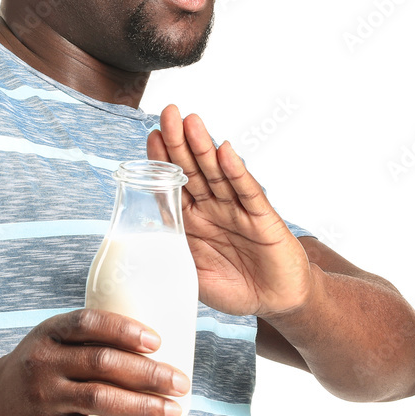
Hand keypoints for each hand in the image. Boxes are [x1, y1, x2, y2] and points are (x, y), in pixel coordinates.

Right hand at [0, 308, 190, 415]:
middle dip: (148, 374)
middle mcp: (45, 363)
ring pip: (103, 400)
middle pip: (103, 364)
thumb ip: (91, 340)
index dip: (124, 330)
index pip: (89, 323)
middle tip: (181, 382)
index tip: (157, 341)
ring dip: (145, 407)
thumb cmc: (40, 367)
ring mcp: (46, 398)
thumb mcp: (53, 341)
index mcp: (50, 333)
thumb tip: (160, 346)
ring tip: (175, 411)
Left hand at [147, 104, 312, 318]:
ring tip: (191, 122)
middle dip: (179, 142)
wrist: (277, 301)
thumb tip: (138, 249)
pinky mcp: (262, 217)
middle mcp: (214, 208)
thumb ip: (172, 258)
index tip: (151, 135)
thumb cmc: (235, 288)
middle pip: (192, 170)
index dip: (162, 161)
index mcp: (193, 221)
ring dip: (204, 147)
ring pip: (217, 174)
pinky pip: (247, 191)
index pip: (173, 184)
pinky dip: (237, 171)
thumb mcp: (193, 277)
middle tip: (168, 114)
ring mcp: (237, 209)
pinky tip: (225, 151)